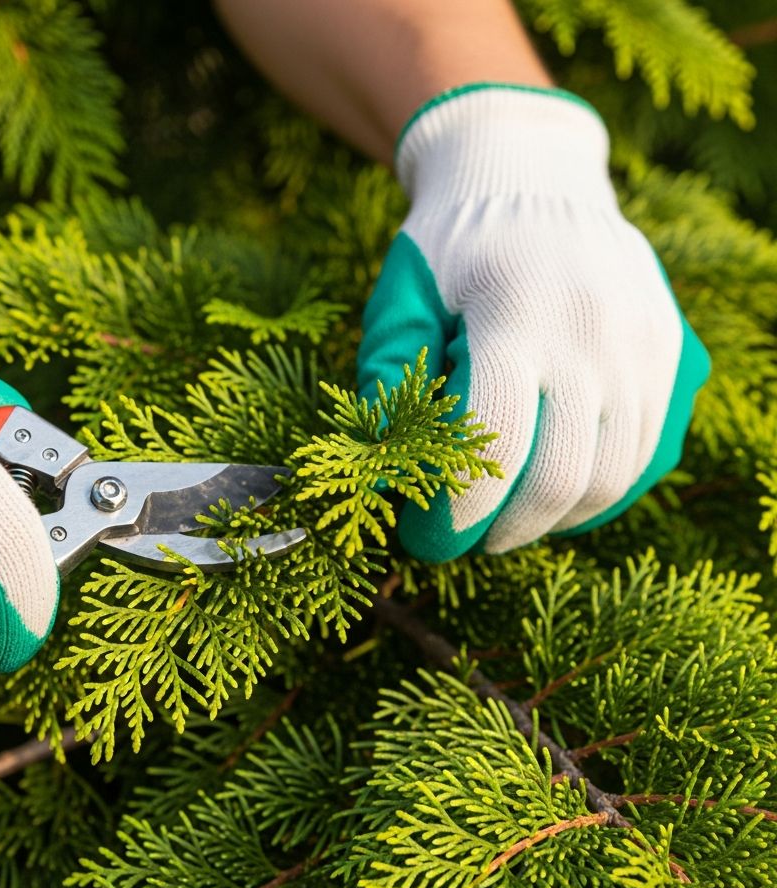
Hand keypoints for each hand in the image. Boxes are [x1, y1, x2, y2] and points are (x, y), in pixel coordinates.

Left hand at [358, 85, 709, 561]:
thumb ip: (387, 391)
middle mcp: (594, 331)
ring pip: (614, 478)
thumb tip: (382, 485)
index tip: (423, 540)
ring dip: (554, 520)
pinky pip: (647, 453)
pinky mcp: (675, 352)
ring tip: (510, 516)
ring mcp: (646, 342)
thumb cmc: (449, 249)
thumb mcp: (400, 303)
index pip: (493, 448)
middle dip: (505, 532)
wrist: (533, 176)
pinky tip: (557, 486)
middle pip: (562, 479)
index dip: (454, 514)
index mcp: (513, 314)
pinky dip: (600, 491)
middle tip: (468, 540)